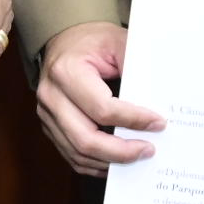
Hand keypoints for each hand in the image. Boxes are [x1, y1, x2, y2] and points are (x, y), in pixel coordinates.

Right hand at [31, 22, 163, 174]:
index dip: (132, 120)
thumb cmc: (93, 41)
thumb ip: (136, 68)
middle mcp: (51, 96)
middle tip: (148, 150)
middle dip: (121, 151)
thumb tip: (157, 102)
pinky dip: (96, 163)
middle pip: (85, 139)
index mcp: (66, 72)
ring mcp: (46, 114)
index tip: (157, 123)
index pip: (102, 108)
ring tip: (136, 156)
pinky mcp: (49, 126)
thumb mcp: (119, 42)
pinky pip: (71, 155)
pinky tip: (116, 160)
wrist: (66, 40)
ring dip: (110, 161)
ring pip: (78, 153)